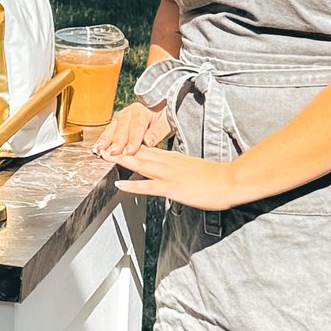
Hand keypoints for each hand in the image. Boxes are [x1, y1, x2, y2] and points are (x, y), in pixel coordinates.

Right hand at [94, 97, 172, 164]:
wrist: (157, 108)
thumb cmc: (161, 117)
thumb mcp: (165, 123)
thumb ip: (157, 132)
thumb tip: (149, 141)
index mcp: (142, 111)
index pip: (137, 126)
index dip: (133, 140)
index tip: (129, 151)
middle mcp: (129, 113)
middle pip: (122, 128)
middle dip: (117, 142)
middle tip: (113, 153)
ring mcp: (120, 117)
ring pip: (112, 130)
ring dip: (105, 141)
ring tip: (100, 150)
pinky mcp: (115, 123)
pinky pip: (107, 132)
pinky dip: (102, 140)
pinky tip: (97, 148)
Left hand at [111, 141, 242, 206]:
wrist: (229, 180)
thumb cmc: (215, 177)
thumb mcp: (192, 168)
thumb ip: (178, 168)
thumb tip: (169, 171)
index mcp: (171, 157)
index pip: (144, 148)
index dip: (127, 146)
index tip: (113, 143)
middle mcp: (167, 162)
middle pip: (137, 152)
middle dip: (118, 149)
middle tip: (101, 146)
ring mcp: (168, 174)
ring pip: (139, 164)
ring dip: (120, 160)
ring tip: (104, 157)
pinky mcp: (172, 187)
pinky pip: (148, 186)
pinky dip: (132, 185)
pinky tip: (119, 185)